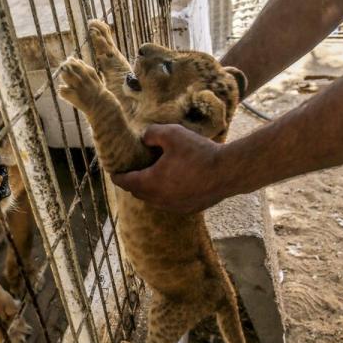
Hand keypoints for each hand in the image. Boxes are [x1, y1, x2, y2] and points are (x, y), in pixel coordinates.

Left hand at [110, 124, 234, 212]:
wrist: (228, 171)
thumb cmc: (199, 152)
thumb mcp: (172, 134)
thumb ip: (152, 134)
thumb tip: (144, 139)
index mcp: (151, 183)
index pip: (126, 182)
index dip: (118, 176)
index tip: (114, 172)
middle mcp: (160, 199)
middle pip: (138, 193)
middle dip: (133, 183)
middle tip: (132, 172)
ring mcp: (175, 207)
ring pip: (154, 200)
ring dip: (150, 190)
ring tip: (152, 177)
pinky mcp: (189, 209)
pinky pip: (170, 203)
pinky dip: (166, 194)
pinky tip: (173, 183)